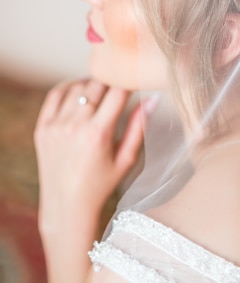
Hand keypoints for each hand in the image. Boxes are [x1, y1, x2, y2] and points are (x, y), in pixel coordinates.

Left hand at [34, 79, 154, 236]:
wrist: (67, 205)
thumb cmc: (102, 184)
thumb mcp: (126, 159)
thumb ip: (139, 127)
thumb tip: (153, 99)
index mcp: (99, 134)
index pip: (118, 92)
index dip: (129, 81)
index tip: (136, 78)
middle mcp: (75, 126)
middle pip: (96, 84)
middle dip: (111, 79)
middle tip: (120, 79)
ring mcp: (56, 126)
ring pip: (77, 87)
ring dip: (92, 83)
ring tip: (103, 87)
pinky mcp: (42, 127)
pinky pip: (55, 95)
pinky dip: (70, 87)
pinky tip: (81, 89)